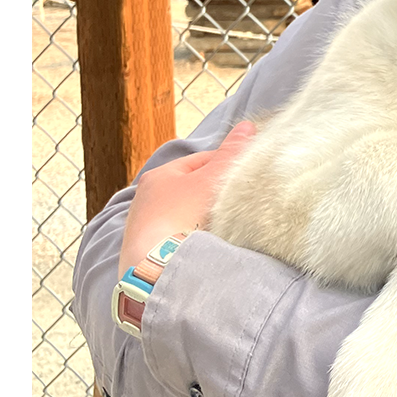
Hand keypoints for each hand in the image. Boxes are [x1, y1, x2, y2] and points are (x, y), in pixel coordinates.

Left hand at [121, 119, 260, 281]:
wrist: (157, 269)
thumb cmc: (182, 216)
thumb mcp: (211, 180)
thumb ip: (231, 155)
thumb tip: (247, 127)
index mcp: (159, 176)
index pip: (201, 162)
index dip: (228, 167)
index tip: (250, 176)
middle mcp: (148, 200)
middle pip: (194, 192)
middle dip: (218, 196)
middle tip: (243, 205)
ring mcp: (147, 229)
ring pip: (187, 218)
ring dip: (207, 221)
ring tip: (230, 229)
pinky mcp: (150, 255)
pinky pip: (180, 241)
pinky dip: (196, 242)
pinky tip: (211, 249)